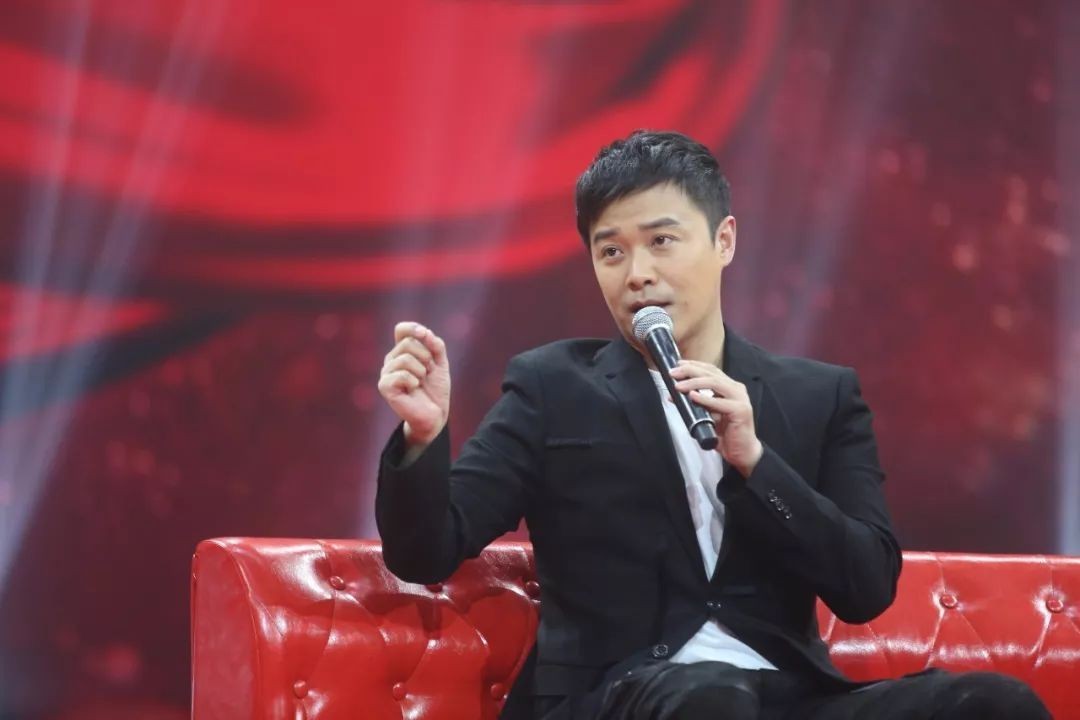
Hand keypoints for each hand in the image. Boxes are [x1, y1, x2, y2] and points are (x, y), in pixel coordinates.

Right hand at [377, 322, 449, 446]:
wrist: (435, 413)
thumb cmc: (435, 388)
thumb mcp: (440, 362)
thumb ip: (435, 345)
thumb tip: (425, 332)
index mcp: (402, 351)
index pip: (401, 330)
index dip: (413, 328)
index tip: (425, 335)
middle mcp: (391, 360)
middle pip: (408, 343)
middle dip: (425, 356)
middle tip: (427, 372)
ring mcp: (386, 373)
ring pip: (405, 358)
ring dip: (421, 371)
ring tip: (421, 381)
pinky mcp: (384, 386)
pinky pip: (402, 374)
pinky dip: (414, 382)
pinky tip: (413, 389)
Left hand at [669, 359, 762, 475]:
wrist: (742, 452)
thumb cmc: (725, 434)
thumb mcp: (707, 414)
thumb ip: (696, 403)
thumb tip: (675, 394)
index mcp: (729, 387)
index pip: (710, 370)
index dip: (694, 365)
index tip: (677, 365)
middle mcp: (736, 389)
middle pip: (711, 373)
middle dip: (690, 371)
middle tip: (673, 373)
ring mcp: (740, 399)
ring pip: (715, 383)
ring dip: (694, 383)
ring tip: (679, 386)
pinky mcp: (740, 410)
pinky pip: (719, 402)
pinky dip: (705, 398)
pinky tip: (693, 396)